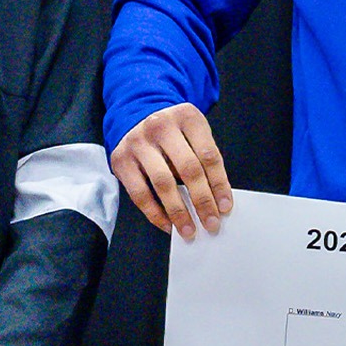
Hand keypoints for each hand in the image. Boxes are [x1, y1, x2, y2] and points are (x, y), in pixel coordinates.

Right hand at [110, 102, 231, 238]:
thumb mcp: (193, 133)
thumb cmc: (173, 132)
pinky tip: (167, 224)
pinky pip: (139, 193)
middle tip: (211, 223)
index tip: (225, 207)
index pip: (209, 156)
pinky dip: (155, 213)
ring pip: (163, 183)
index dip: (219, 184)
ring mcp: (138, 143)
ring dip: (178, 211)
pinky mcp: (120, 160)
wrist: (136, 116)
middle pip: (188, 169)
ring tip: (189, 229)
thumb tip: (216, 199)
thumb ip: (204, 159)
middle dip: (202, 201)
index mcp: (188, 117)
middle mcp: (161, 127)